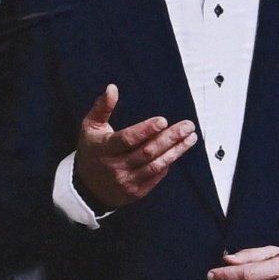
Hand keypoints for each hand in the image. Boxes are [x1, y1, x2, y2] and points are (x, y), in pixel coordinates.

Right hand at [69, 84, 198, 215]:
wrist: (87, 187)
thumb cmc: (92, 151)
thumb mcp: (90, 128)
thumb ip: (102, 108)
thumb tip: (112, 88)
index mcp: (103, 149)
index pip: (127, 139)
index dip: (146, 130)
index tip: (163, 121)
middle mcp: (115, 166)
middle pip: (147, 152)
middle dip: (170, 138)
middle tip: (187, 126)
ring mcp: (126, 181)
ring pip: (156, 164)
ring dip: (176, 150)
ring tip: (191, 137)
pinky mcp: (136, 191)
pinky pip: (157, 175)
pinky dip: (168, 162)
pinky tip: (178, 150)